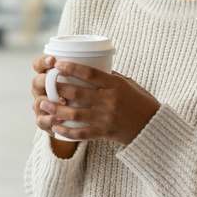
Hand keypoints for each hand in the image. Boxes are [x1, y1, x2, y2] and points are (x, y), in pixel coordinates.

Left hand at [31, 55, 159, 148]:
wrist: (154, 127)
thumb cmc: (142, 102)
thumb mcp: (129, 85)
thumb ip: (110, 78)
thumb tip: (91, 68)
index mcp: (116, 86)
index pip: (90, 74)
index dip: (71, 68)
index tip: (56, 64)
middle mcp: (110, 101)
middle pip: (77, 93)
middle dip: (57, 88)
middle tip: (44, 84)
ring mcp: (107, 118)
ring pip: (75, 114)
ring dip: (56, 109)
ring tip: (43, 104)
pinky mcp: (106, 132)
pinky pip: (82, 133)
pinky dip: (67, 131)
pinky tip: (56, 128)